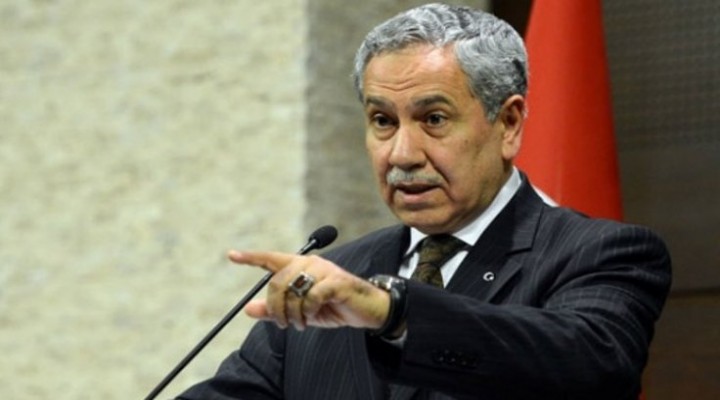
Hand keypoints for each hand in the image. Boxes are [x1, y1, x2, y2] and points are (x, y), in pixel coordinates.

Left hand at [228, 250, 390, 330]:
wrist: (366, 311)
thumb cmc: (333, 307)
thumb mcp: (300, 312)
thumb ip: (275, 309)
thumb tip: (247, 309)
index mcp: (300, 266)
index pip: (271, 259)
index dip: (251, 257)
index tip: (232, 255)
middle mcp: (310, 263)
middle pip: (277, 281)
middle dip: (276, 307)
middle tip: (283, 324)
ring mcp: (324, 271)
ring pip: (293, 291)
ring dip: (292, 314)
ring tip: (300, 324)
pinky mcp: (336, 282)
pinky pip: (311, 296)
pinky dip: (308, 311)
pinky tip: (313, 316)